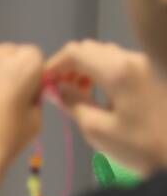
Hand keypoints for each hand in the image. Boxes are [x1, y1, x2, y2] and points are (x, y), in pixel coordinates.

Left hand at [0, 44, 43, 183]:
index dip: (32, 73)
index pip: (32, 54)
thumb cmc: (5, 141)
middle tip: (6, 97)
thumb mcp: (36, 120)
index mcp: (22, 64)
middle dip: (8, 68)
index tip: (27, 92)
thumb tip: (25, 90)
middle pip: (6, 51)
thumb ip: (34, 96)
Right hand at [46, 40, 166, 175]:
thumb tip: (56, 88)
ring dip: (84, 68)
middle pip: (89, 49)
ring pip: (103, 54)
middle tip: (58, 90)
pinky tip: (99, 93)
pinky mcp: (151, 73)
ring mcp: (145, 64)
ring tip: (78, 93)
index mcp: (118, 70)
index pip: (75, 52)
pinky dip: (100, 71)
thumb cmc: (141, 146)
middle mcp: (132, 59)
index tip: (44, 83)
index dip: (54, 65)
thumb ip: (72, 103)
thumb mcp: (97, 129)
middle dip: (68, 66)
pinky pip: (118, 62)